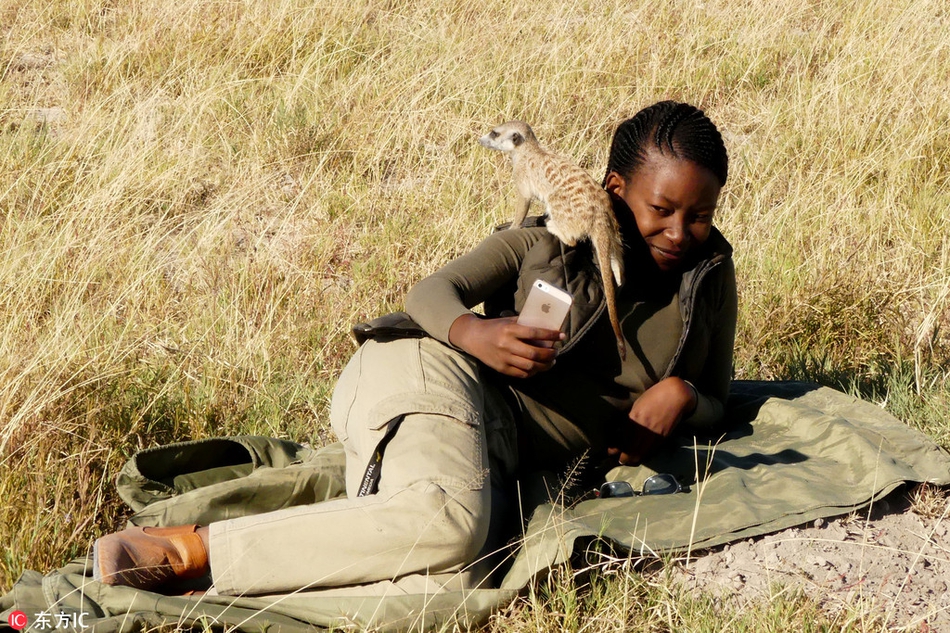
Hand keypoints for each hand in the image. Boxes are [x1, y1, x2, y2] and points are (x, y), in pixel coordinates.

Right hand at [449, 314, 563, 377]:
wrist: (473, 337)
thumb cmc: (494, 327)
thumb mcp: (508, 321)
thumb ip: (525, 324)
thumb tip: (546, 327)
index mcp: (509, 330)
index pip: (534, 333)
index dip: (550, 335)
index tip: (561, 335)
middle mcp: (507, 345)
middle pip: (534, 353)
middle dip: (550, 354)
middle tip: (556, 352)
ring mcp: (504, 358)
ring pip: (530, 366)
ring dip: (545, 365)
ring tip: (551, 361)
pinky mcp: (501, 368)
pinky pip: (522, 374)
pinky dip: (533, 372)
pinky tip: (538, 368)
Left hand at [607, 377, 697, 464]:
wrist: (675, 395)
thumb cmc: (654, 396)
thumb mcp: (637, 406)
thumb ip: (631, 419)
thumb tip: (625, 431)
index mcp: (634, 418)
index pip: (623, 439)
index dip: (615, 449)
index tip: (611, 452)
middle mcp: (643, 428)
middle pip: (632, 450)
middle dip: (625, 458)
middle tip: (621, 460)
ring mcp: (655, 434)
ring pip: (642, 453)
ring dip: (635, 459)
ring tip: (630, 461)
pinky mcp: (664, 437)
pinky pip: (653, 450)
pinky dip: (646, 454)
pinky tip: (642, 455)